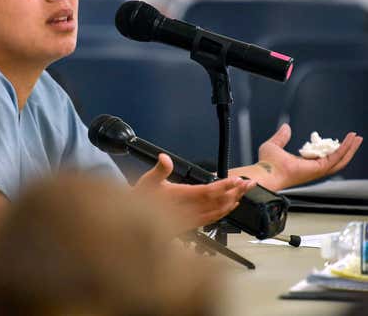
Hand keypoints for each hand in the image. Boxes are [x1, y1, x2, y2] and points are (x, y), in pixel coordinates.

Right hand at [134, 154, 255, 231]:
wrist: (135, 223)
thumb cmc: (140, 200)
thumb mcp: (147, 181)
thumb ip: (159, 170)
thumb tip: (165, 158)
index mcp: (179, 198)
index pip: (207, 192)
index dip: (223, 186)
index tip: (236, 180)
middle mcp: (187, 211)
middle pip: (217, 202)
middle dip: (235, 192)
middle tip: (248, 183)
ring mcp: (191, 220)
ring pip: (217, 212)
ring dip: (233, 202)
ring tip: (244, 192)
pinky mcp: (191, 225)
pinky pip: (212, 219)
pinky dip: (224, 212)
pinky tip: (231, 207)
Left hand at [257, 124, 362, 189]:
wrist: (266, 172)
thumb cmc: (267, 163)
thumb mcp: (274, 145)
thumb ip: (281, 137)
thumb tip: (286, 127)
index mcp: (303, 164)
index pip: (321, 157)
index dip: (329, 148)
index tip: (334, 140)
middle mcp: (312, 168)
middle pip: (335, 159)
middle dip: (346, 149)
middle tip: (354, 139)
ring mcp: (317, 170)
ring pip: (340, 159)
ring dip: (350, 148)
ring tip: (357, 138)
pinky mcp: (320, 168)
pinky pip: (336, 157)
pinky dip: (345, 148)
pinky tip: (351, 139)